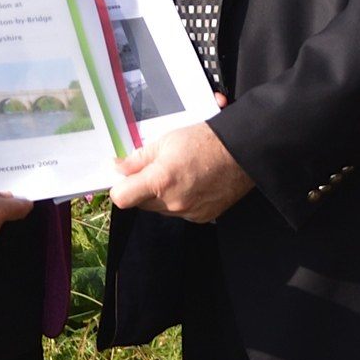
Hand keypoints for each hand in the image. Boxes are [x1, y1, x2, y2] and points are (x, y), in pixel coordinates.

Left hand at [110, 122, 253, 222]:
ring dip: (161, 195)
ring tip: (178, 173)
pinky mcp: (201, 218)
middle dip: (141, 188)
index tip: (123, 177)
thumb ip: (138, 158)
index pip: (122, 198)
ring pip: (160, 209)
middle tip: (154, 169)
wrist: (240, 152)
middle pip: (140, 204)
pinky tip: (191, 183)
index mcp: (160, 180)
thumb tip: (118, 167)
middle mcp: (173, 202)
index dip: (119, 187)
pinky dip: (179, 200)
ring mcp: (187, 213)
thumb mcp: (166, 141)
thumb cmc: (206, 141)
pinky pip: (179, 213)